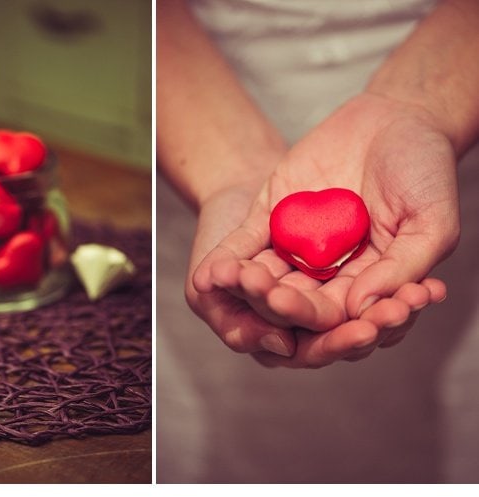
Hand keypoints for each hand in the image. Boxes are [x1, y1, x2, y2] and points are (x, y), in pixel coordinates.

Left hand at [194, 92, 457, 364]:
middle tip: (274, 297)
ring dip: (248, 287)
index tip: (321, 316)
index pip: (341, 318)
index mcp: (364, 284)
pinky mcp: (269, 221)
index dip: (330, 325)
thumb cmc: (423, 171)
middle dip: (283, 305)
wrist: (394, 119)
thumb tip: (361, 309)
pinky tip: (209, 272)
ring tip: (236, 282)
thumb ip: (401, 268)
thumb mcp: (431, 222)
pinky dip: (228, 259)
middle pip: (296, 305)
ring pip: (265, 280)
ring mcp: (295, 249)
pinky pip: (244, 246)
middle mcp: (325, 274)